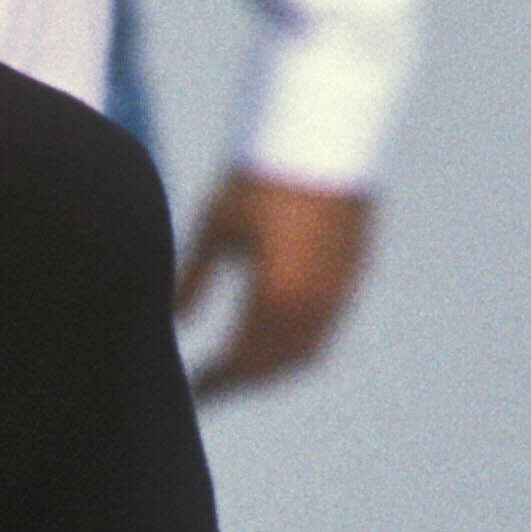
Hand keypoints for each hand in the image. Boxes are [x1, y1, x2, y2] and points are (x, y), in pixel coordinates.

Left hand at [174, 169, 373, 393]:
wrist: (322, 139)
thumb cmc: (260, 177)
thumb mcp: (215, 228)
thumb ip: (194, 280)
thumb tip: (176, 321)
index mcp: (275, 298)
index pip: (242, 361)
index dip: (218, 381)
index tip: (195, 391)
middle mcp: (313, 306)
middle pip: (274, 367)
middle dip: (243, 382)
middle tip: (214, 386)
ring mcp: (339, 294)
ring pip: (305, 354)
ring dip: (272, 370)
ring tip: (241, 370)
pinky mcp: (354, 277)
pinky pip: (325, 330)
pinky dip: (297, 346)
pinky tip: (276, 340)